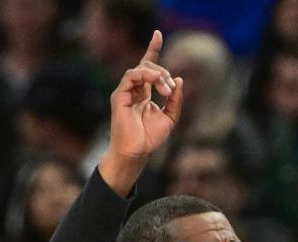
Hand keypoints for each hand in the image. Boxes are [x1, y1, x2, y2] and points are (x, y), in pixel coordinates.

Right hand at [98, 30, 183, 195]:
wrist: (137, 152)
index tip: (157, 34)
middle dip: (162, 73)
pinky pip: (130, 76)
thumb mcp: (170, 117)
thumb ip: (175, 99)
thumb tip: (178, 79)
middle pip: (148, 67)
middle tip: (170, 90)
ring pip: (139, 69)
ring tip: (165, 88)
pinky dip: (145, 75)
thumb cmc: (150, 138)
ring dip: (156, 75)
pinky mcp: (119, 96)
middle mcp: (133, 90)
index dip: (152, 49)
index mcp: (144, 93)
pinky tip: (156, 81)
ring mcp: (125, 92)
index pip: (147, 66)